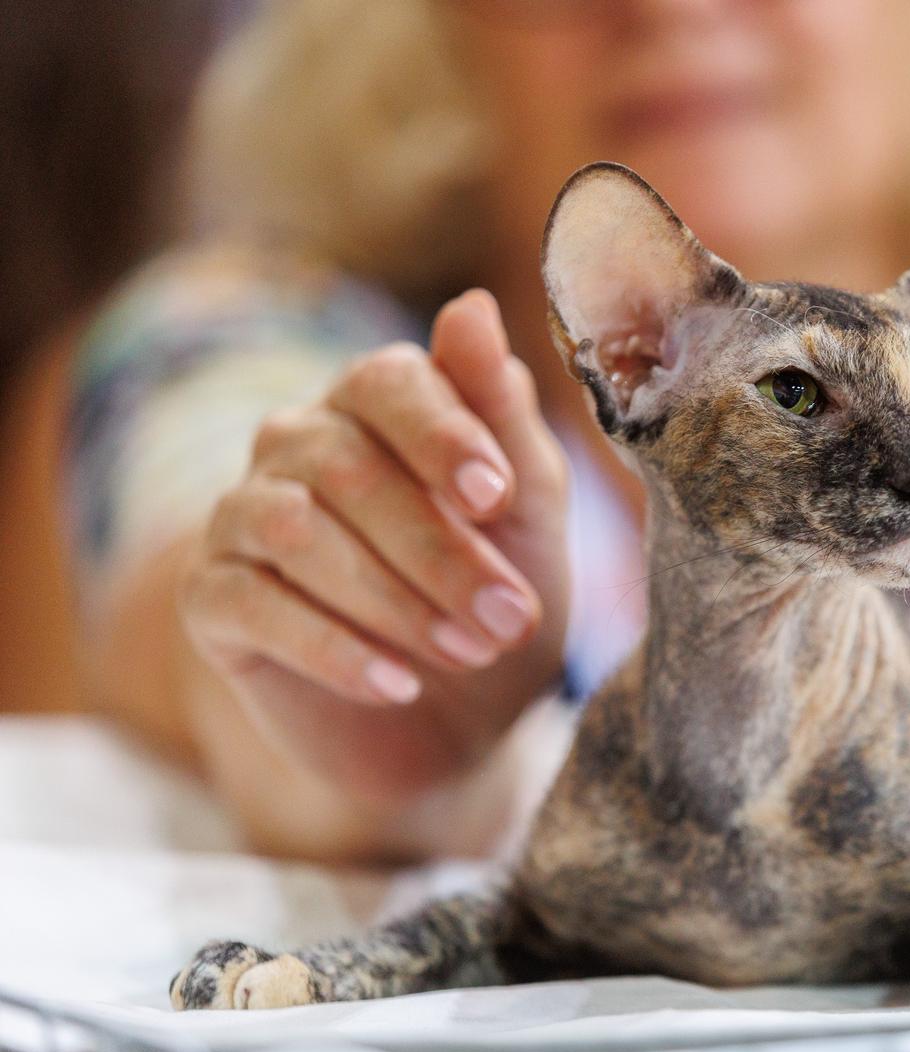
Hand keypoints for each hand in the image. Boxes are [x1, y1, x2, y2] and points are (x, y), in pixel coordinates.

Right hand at [180, 290, 570, 802]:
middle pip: (349, 468)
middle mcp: (297, 442)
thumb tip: (472, 306)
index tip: (497, 497)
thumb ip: (504, 413)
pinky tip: (399, 685)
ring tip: (466, 651)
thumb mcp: (531, 513)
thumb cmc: (500, 592)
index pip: (390, 382)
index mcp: (376, 403)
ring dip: (392, 599)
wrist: (459, 720)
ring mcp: (242, 515)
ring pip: (294, 532)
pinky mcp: (211, 598)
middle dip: (440, 550)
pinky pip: (252, 605)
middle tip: (509, 617)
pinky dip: (334, 649)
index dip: (443, 435)